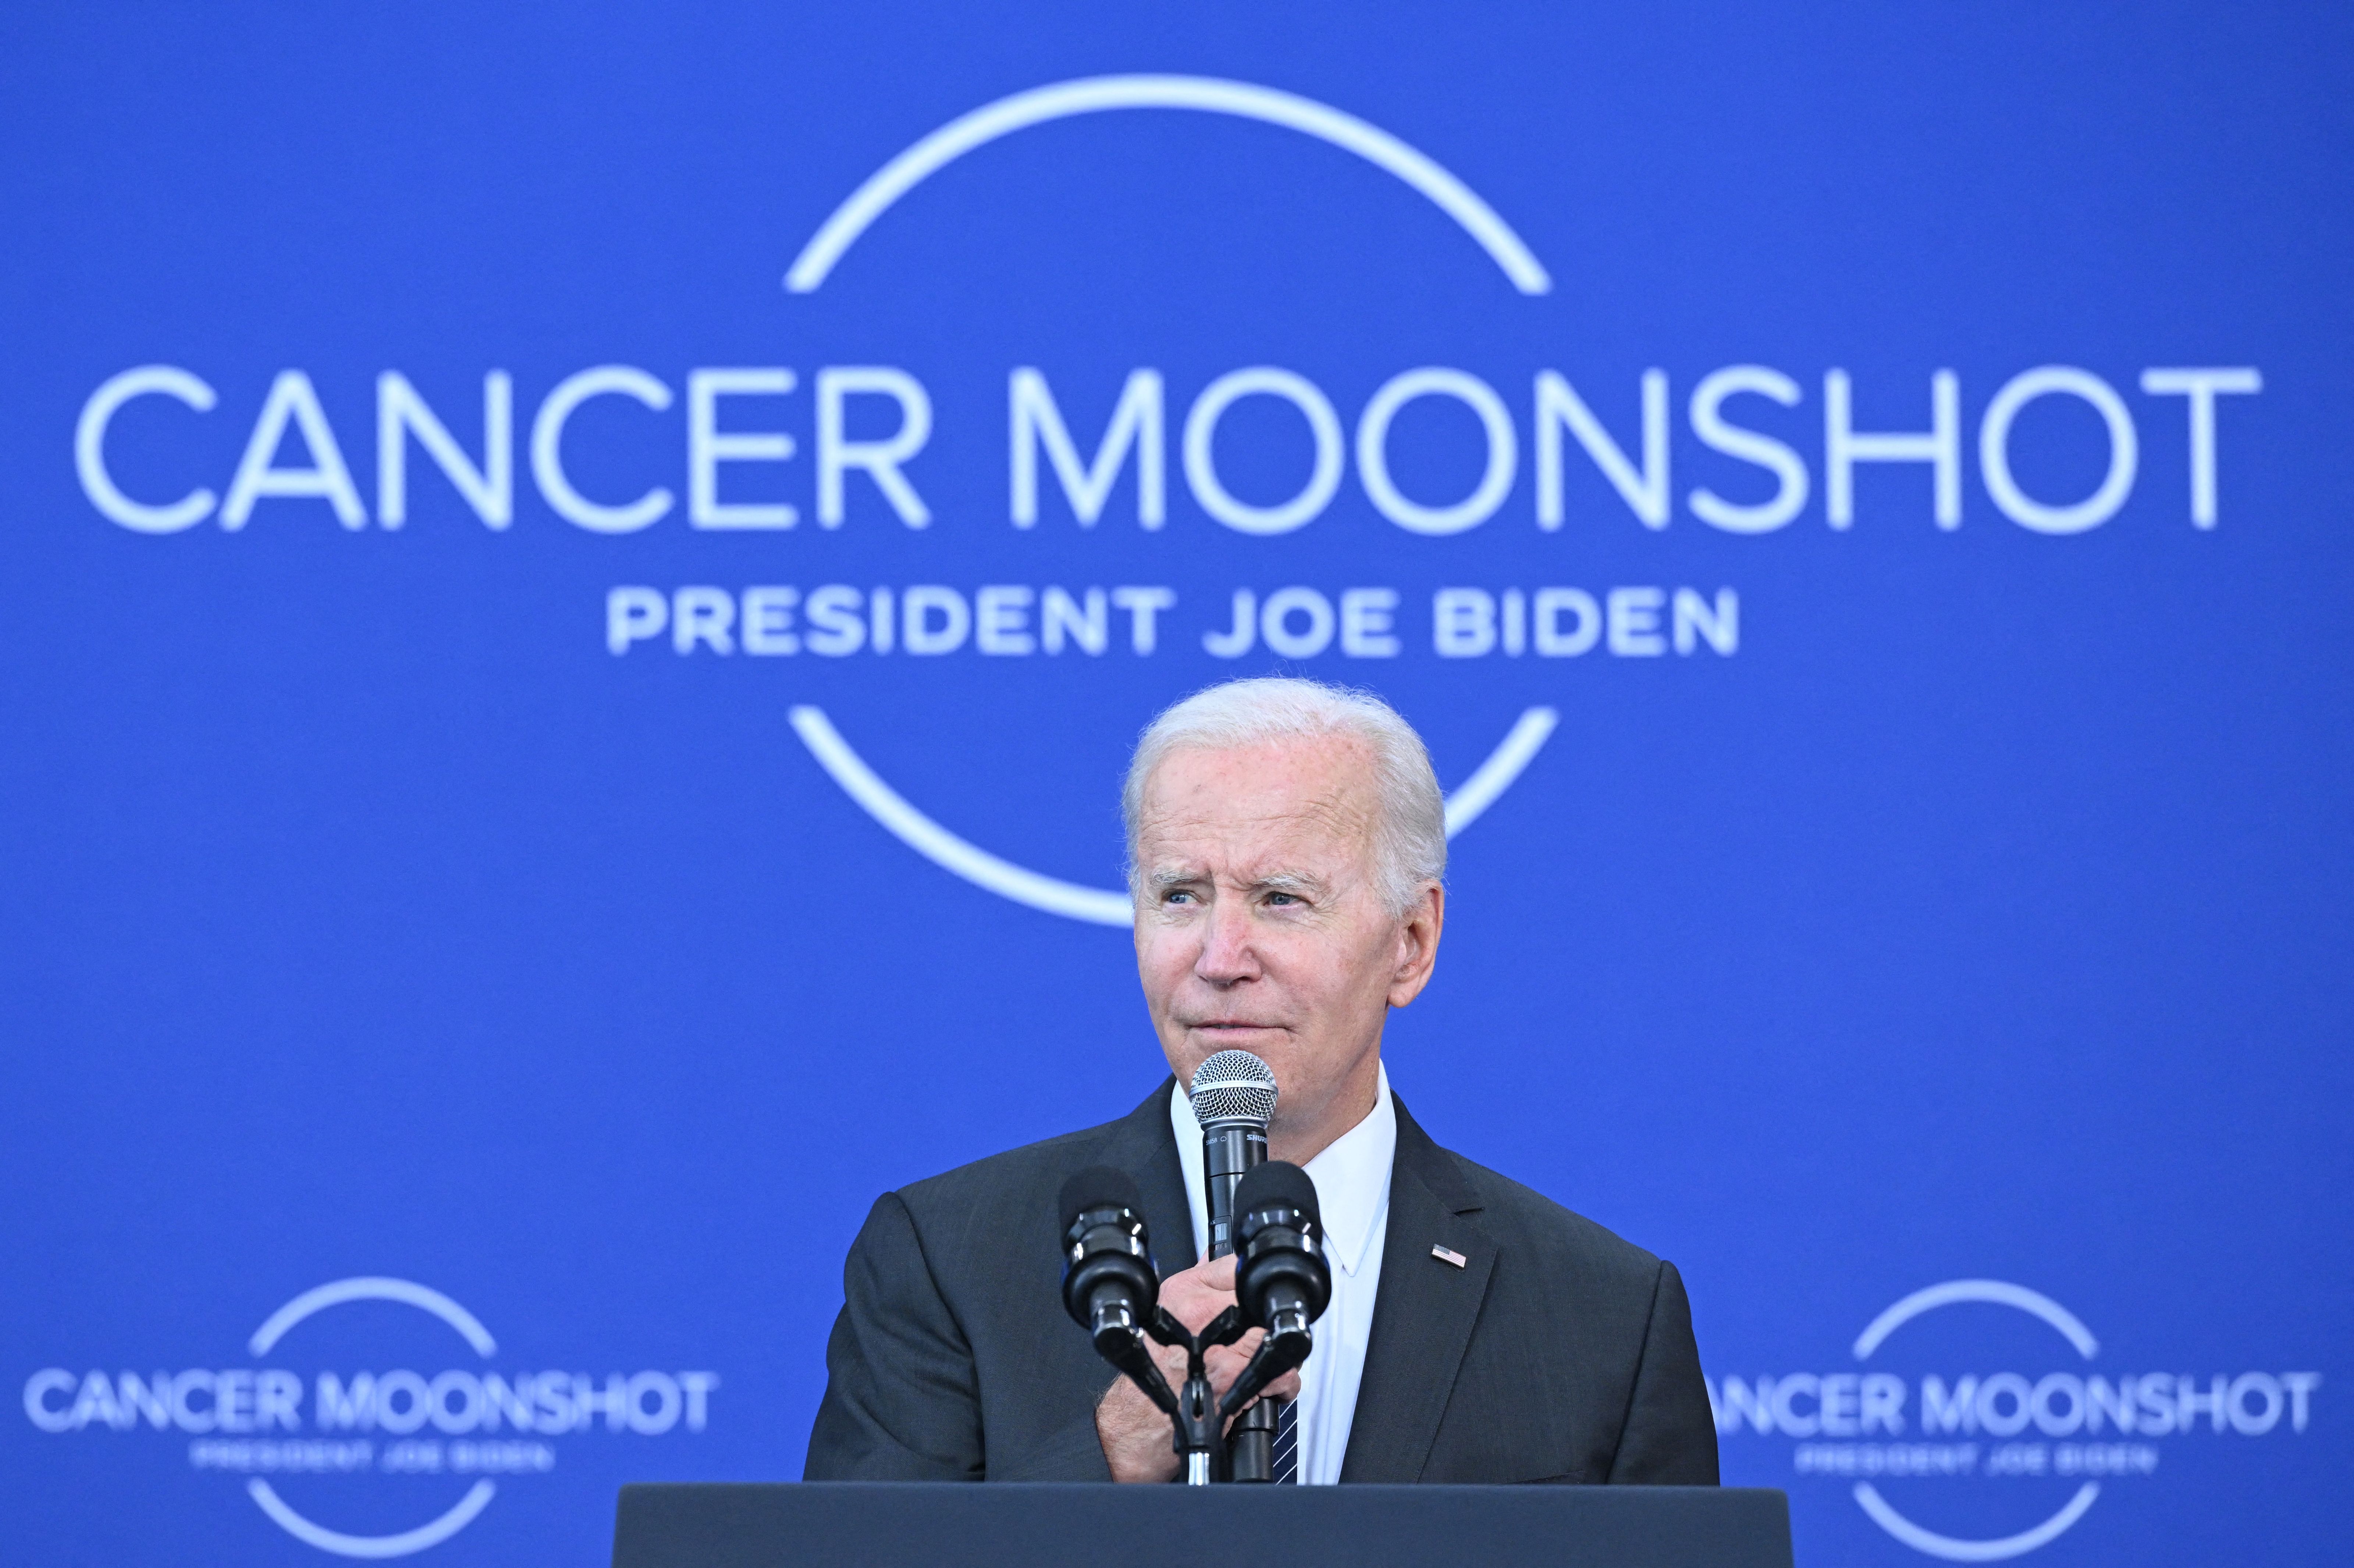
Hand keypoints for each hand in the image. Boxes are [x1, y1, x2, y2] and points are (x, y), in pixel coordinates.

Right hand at [1094, 1254, 1302, 1482]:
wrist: (1139, 1421)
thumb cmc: (1151, 1373)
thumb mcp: (1164, 1314)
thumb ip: (1195, 1285)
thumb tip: (1214, 1257)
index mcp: (1183, 1291)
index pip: (1237, 1266)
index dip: (1252, 1286)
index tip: (1257, 1300)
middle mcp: (1200, 1311)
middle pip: (1262, 1300)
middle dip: (1266, 1321)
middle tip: (1258, 1338)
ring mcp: (1220, 1342)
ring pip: (1277, 1334)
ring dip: (1277, 1353)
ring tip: (1260, 1365)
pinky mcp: (1236, 1375)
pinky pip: (1283, 1371)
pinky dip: (1283, 1385)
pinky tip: (1266, 1391)